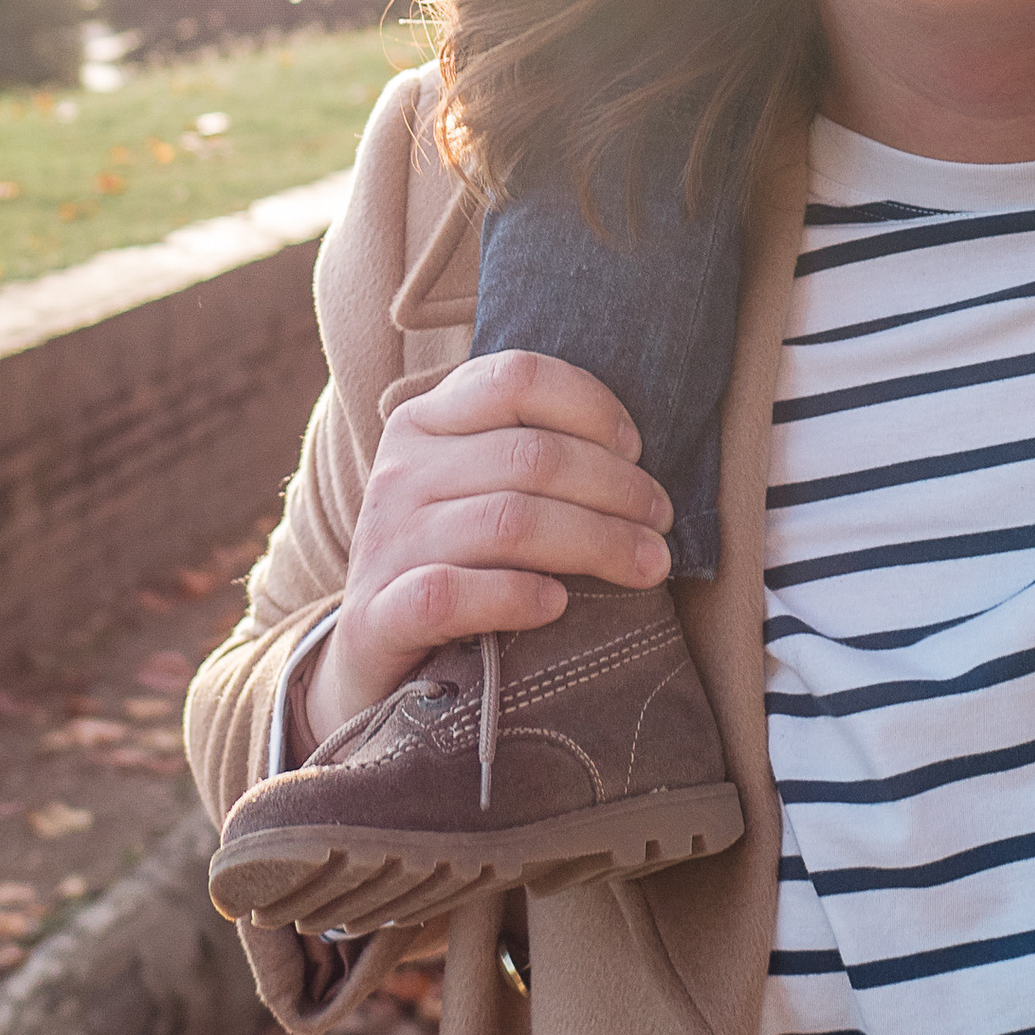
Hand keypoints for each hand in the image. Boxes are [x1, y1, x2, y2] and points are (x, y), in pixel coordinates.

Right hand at [296, 351, 670, 752]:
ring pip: (508, 522)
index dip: (590, 406)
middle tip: (662, 522)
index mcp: (425, 421)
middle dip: (616, 488)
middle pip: (530, 456)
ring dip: (596, 543)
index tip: (636, 449)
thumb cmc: (452, 558)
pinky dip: (514, 596)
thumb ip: (528, 451)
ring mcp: (383, 542)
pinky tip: (557, 606)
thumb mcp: (474, 487)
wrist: (372, 656)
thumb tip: (634, 450)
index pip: (516, 378)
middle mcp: (399, 471)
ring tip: (647, 566)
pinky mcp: (376, 616)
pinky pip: (452, 593)